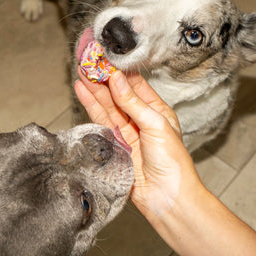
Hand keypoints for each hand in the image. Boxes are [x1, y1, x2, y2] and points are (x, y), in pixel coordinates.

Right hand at [74, 69, 199, 219]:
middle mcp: (140, 118)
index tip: (107, 58)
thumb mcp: (155, 124)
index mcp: (156, 110)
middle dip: (103, 78)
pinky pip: (100, 120)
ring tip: (82, 72)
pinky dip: (91, 106)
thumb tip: (117, 78)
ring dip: (94, 89)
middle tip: (89, 63)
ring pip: (107, 105)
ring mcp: (126, 130)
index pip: (135, 84)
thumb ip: (133, 102)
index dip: (120, 71)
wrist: (167, 197)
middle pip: (118, 93)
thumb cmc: (172, 161)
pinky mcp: (114, 142)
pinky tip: (83, 92)